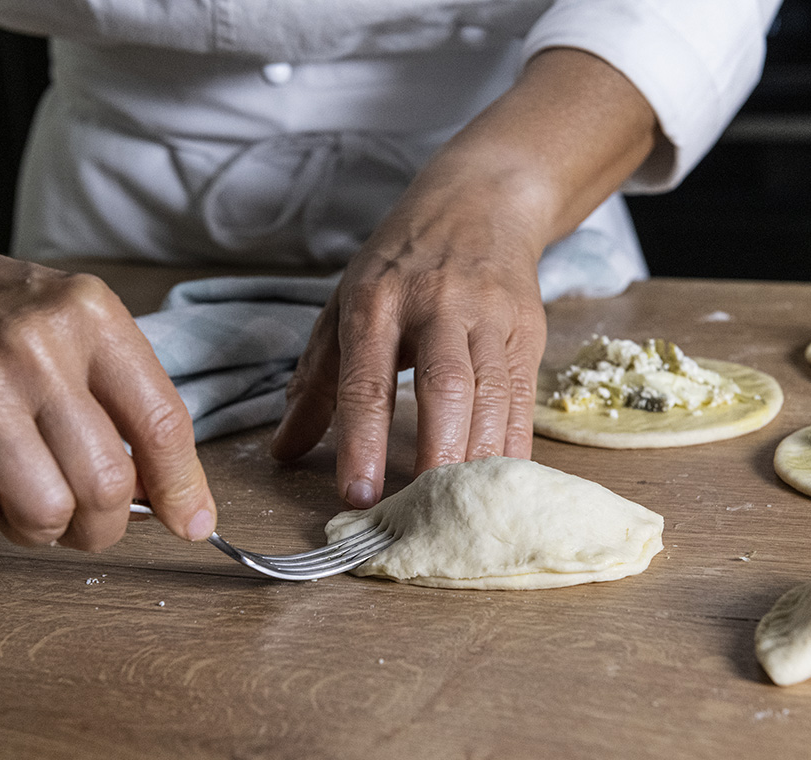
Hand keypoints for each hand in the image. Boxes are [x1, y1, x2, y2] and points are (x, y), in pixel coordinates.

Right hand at [0, 222, 215, 549]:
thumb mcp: (75, 324)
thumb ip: (127, 401)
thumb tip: (176, 499)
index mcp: (91, 316)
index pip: (163, 423)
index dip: (183, 489)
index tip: (192, 523)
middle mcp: (35, 347)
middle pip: (107, 484)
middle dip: (105, 524)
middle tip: (88, 518)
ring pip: (44, 511)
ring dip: (43, 530)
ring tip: (27, 502)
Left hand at [270, 174, 547, 505]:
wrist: (480, 200)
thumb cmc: (401, 263)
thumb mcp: (345, 305)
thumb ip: (316, 383)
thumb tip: (283, 450)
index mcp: (376, 299)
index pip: (367, 379)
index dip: (362, 440)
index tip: (358, 495)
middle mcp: (435, 304)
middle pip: (443, 386)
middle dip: (436, 452)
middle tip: (424, 509)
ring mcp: (488, 314)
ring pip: (491, 393)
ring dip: (479, 456)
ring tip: (464, 508)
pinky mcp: (527, 327)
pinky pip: (523, 395)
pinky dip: (514, 442)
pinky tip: (502, 480)